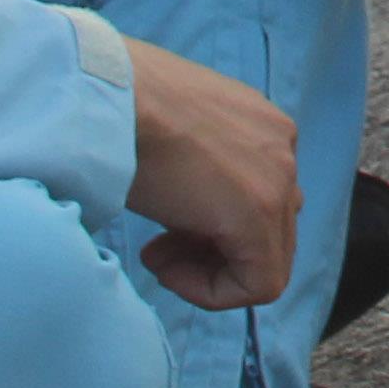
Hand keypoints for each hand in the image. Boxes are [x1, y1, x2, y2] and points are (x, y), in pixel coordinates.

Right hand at [123, 38, 301, 310]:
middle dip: (214, 250)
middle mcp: (282, 149)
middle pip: (270, 229)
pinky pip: (261, 282)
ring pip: (268, 258)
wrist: (105, 96)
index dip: (212, 229)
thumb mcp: (176, 135)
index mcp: (263, 125)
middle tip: (159, 247)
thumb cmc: (122, 110)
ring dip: (210, 268)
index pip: (261, 198)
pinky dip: (214, 291)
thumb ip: (205, 167)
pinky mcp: (259, 212)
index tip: (166, 227)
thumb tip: (196, 207)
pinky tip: (165, 269)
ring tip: (157, 255)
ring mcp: (279, 178)